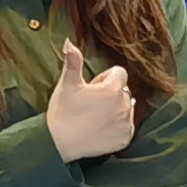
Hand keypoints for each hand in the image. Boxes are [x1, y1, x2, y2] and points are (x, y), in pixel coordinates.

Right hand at [45, 40, 135, 161]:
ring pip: (127, 109)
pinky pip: (127, 127)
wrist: (59, 144)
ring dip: (115, 110)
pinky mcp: (125, 139)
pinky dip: (117, 127)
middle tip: (91, 104)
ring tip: (95, 117)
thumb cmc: (63, 112)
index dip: (104, 78)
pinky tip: (101, 129)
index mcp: (113, 89)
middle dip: (111, 94)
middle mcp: (125, 105)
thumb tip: (69, 42)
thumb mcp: (67, 84)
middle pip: (124, 92)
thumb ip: (73, 62)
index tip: (91, 88)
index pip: (119, 73)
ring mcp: (126, 123)